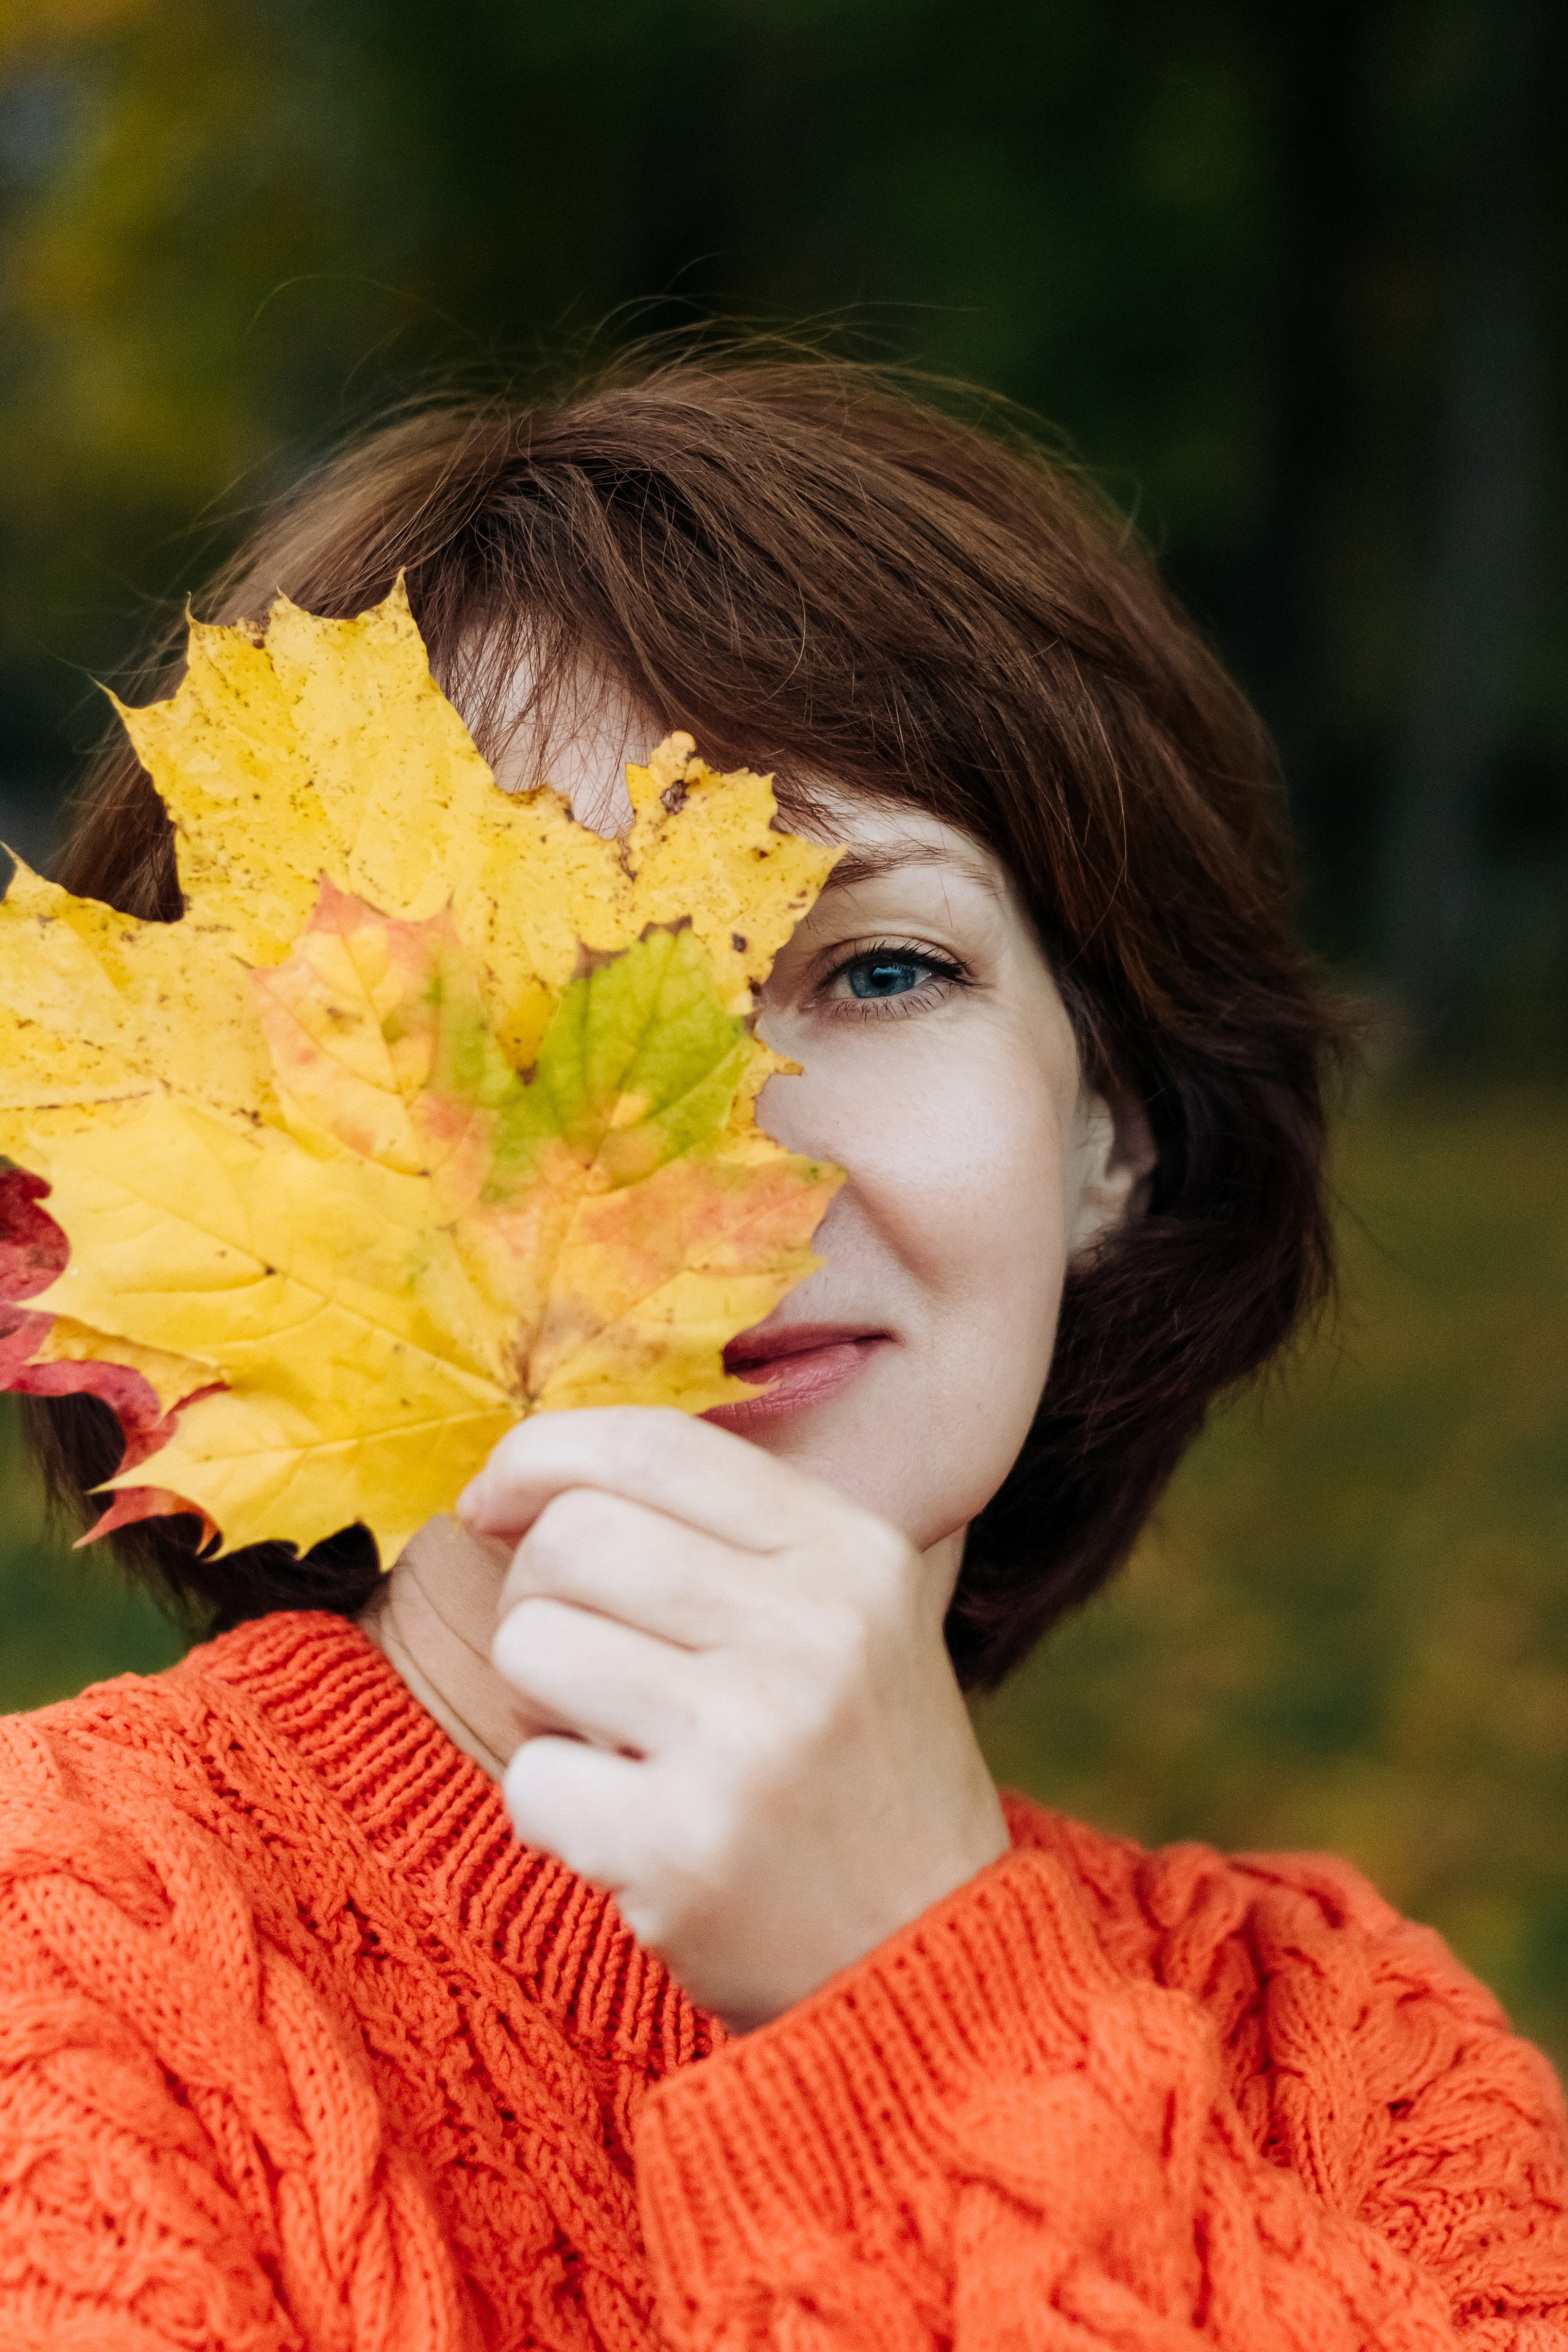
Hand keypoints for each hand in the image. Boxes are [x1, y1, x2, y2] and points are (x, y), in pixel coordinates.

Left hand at [460, 1408, 1009, 2031]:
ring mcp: (750, 1741)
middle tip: (576, 1662)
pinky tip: (624, 1832)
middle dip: (537, 1594)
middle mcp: (812, 1630)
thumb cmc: (854, 1772)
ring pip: (531, 1645)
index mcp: (852, 1552)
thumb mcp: (849, 1617)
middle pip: (570, 1536)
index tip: (494, 1501)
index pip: (654, 1444)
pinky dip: (552, 1810)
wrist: (929, 1960)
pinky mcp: (686, 1849)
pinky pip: (530, 1781)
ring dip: (538, 1702)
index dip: (541, 1455)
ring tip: (614, 1746)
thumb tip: (530, 1476)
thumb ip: (726, 1530)